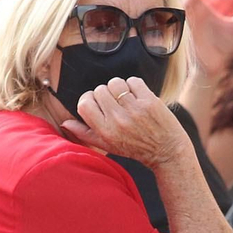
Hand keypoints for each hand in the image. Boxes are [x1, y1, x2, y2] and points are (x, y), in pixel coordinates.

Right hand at [61, 76, 192, 168]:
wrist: (166, 151)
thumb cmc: (135, 148)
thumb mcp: (108, 145)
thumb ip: (85, 134)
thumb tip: (65, 122)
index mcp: (105, 131)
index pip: (85, 103)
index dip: (89, 99)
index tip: (98, 103)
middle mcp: (118, 120)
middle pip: (99, 90)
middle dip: (105, 93)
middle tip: (115, 103)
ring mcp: (134, 110)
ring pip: (115, 83)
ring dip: (119, 87)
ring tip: (126, 98)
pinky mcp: (149, 101)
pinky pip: (133, 81)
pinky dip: (134, 86)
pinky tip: (138, 96)